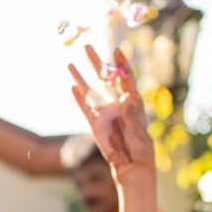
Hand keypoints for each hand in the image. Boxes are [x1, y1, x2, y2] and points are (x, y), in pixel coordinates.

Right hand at [66, 45, 155, 178]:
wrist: (132, 165)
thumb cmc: (141, 148)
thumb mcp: (140, 132)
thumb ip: (132, 115)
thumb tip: (127, 97)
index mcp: (132, 101)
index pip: (125, 78)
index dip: (121, 64)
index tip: (116, 49)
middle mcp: (117, 102)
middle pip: (105, 79)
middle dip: (96, 63)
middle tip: (87, 47)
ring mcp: (105, 112)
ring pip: (91, 90)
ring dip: (81, 77)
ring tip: (70, 63)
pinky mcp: (95, 124)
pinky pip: (85, 108)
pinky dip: (78, 98)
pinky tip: (71, 86)